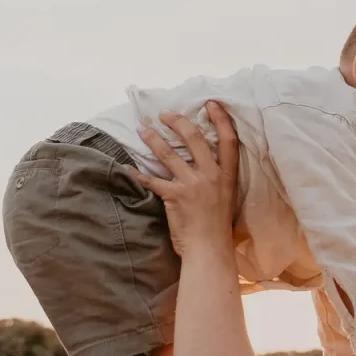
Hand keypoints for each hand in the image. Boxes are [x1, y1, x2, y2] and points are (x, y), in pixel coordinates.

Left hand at [130, 101, 238, 257]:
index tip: (211, 104)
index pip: (228, 141)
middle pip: (194, 138)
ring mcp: (192, 185)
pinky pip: (151, 181)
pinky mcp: (174, 196)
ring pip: (168, 154)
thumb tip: (204, 167)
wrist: (210, 250)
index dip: (221, 119)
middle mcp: (211, 176)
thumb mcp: (225, 200)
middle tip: (164, 114)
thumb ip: (217, 181)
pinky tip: (127, 167)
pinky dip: (137, 174)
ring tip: (143, 130)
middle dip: (177, 121)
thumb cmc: (218, 230)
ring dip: (153, 139)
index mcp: (227, 177)